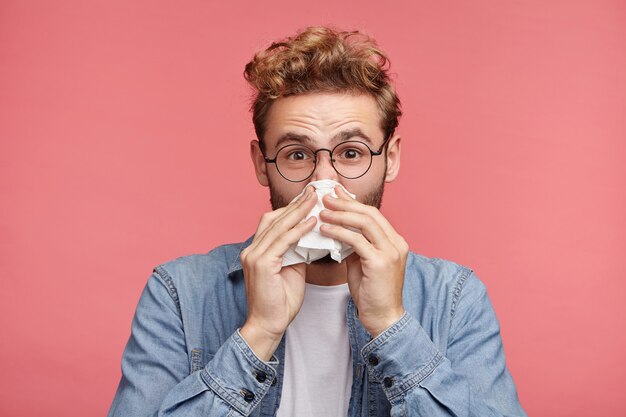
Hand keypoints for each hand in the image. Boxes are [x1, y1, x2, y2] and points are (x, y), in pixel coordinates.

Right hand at [239, 186, 317, 360]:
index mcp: (256, 250)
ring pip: (279, 226)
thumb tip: (311, 236)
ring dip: (299, 211)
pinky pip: (283, 241)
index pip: (273, 221)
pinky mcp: (262, 264)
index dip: (291, 208)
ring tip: (316, 200)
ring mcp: (254, 255)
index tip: (309, 198)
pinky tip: (312, 222)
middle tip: (314, 191)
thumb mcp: (291, 270)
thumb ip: (296, 251)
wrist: (268, 325)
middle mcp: (251, 249)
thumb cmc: (280, 302)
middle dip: (296, 204)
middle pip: (274, 218)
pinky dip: (298, 230)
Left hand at [319, 186, 407, 336]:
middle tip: (325, 197)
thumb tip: (339, 228)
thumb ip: (356, 245)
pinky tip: (324, 230)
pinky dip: (339, 232)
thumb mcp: (364, 262)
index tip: (335, 193)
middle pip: (369, 213)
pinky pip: (356, 240)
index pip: (373, 214)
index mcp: (395, 241)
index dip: (353, 202)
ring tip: (322, 211)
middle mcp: (396, 243)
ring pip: (364, 223)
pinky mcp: (380, 262)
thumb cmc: (371, 292)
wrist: (383, 317)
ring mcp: (390, 252)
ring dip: (340, 214)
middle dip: (345, 203)